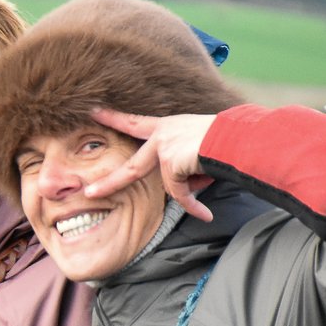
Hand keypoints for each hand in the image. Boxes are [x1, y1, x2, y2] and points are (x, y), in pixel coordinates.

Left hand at [86, 109, 216, 221]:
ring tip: (207, 193)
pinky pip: (180, 194)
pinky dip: (193, 206)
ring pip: (170, 186)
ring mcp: (163, 149)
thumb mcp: (197, 145)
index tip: (93, 111)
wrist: (236, 136)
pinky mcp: (170, 163)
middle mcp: (162, 135)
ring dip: (190, 192)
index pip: (134, 123)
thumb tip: (180, 186)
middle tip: (90, 193)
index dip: (114, 118)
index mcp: (167, 126)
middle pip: (131, 168)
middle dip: (109, 184)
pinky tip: (204, 214)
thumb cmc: (226, 139)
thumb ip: (181, 162)